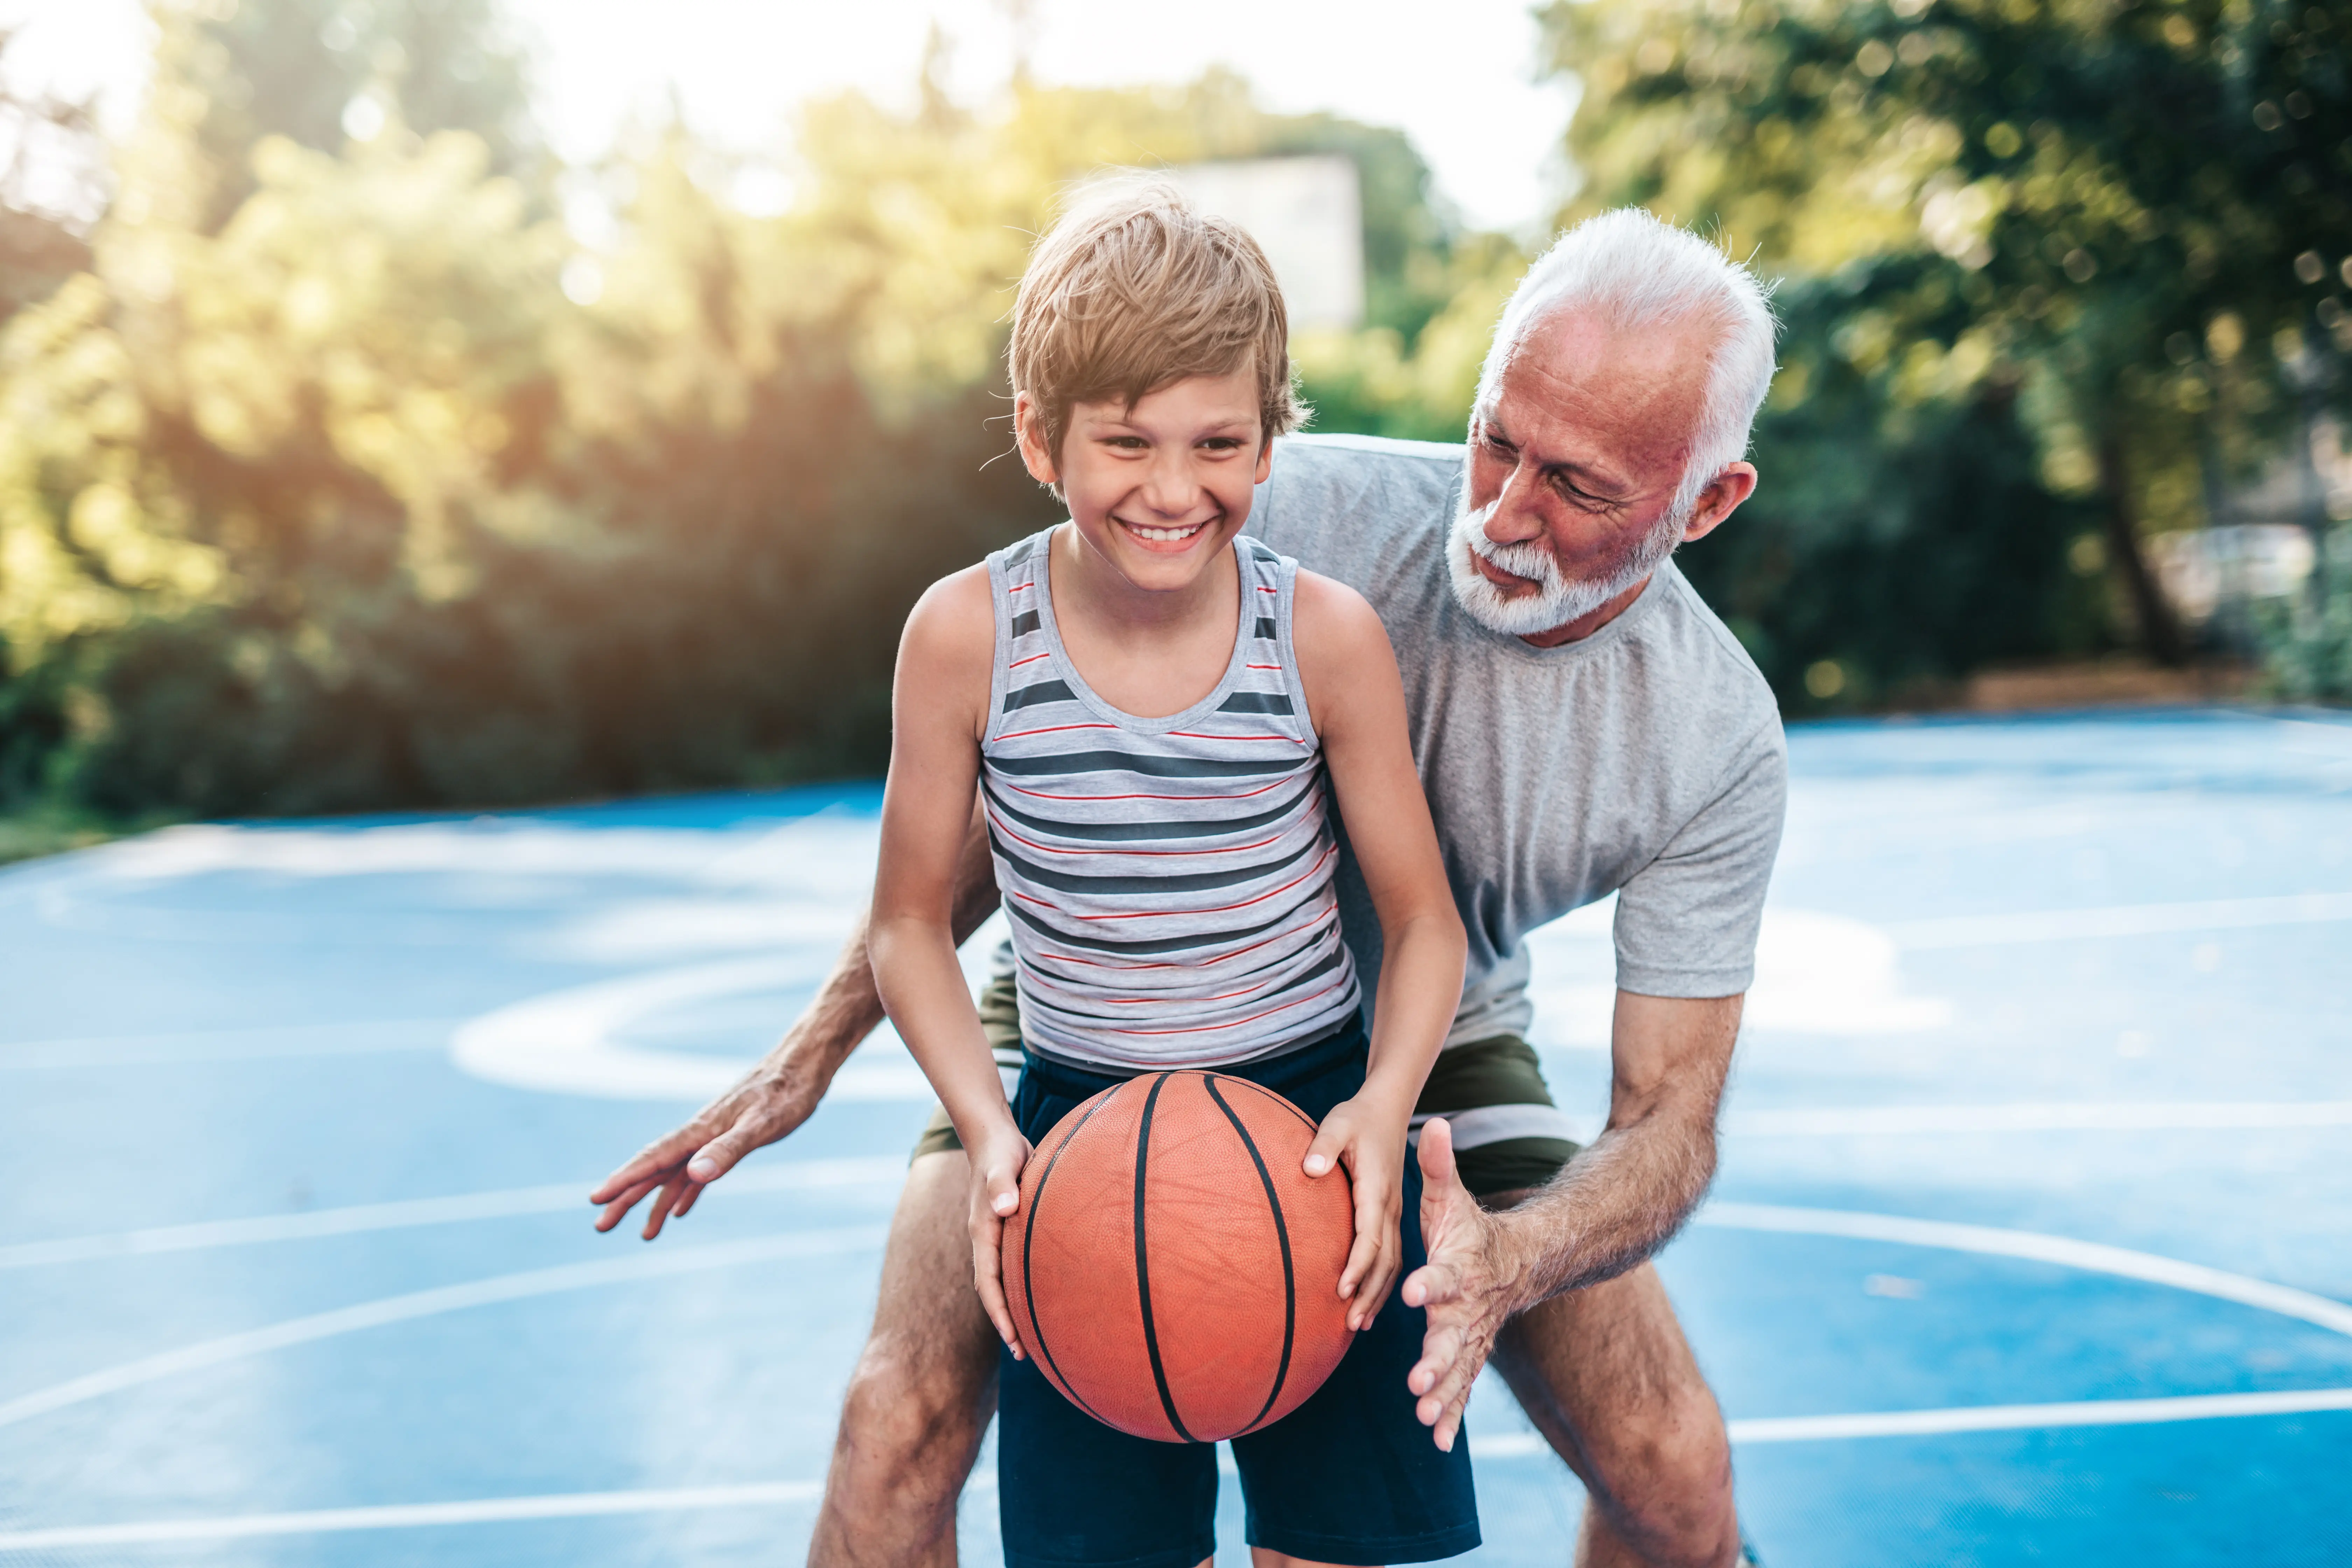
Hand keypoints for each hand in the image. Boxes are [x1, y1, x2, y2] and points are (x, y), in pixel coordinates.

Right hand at [588, 1057, 824, 1240]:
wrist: (803, 1066)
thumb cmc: (786, 1093)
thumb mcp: (762, 1125)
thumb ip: (728, 1149)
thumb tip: (694, 1174)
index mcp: (701, 1130)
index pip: (654, 1158)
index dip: (625, 1180)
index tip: (597, 1199)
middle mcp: (699, 1134)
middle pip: (655, 1170)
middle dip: (627, 1197)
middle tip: (600, 1226)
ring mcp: (712, 1137)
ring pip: (674, 1173)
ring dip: (655, 1201)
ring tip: (642, 1233)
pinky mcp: (728, 1140)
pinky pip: (698, 1171)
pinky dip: (686, 1191)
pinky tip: (681, 1210)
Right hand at [967, 1123, 1034, 1357]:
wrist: (994, 1136)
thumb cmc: (1000, 1151)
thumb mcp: (1003, 1165)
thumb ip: (1003, 1185)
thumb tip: (1006, 1208)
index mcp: (983, 1233)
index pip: (988, 1283)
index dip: (999, 1312)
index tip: (1013, 1338)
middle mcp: (987, 1239)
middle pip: (994, 1290)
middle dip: (1006, 1322)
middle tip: (1024, 1354)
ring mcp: (997, 1235)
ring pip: (1003, 1280)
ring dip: (1014, 1307)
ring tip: (1034, 1335)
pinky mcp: (1010, 1228)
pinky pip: (1014, 1265)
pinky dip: (1023, 1285)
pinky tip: (1042, 1294)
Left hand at [1302, 1092, 1408, 1330]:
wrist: (1387, 1109)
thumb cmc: (1357, 1117)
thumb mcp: (1337, 1122)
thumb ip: (1323, 1145)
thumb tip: (1309, 1171)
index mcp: (1377, 1188)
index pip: (1370, 1236)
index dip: (1357, 1266)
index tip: (1341, 1290)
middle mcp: (1391, 1206)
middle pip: (1385, 1259)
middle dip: (1369, 1293)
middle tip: (1350, 1324)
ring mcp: (1394, 1212)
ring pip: (1392, 1262)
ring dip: (1377, 1294)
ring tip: (1360, 1324)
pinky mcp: (1391, 1214)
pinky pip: (1391, 1254)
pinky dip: (1382, 1281)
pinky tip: (1368, 1301)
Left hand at [1402, 1117, 1519, 1451]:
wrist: (1515, 1264)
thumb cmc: (1471, 1229)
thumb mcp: (1452, 1197)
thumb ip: (1439, 1165)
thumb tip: (1431, 1121)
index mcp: (1459, 1269)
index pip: (1442, 1275)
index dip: (1429, 1283)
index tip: (1414, 1291)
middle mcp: (1468, 1309)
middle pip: (1453, 1336)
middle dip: (1436, 1360)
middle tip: (1416, 1381)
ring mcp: (1472, 1337)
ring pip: (1459, 1370)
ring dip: (1443, 1395)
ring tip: (1424, 1417)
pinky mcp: (1471, 1356)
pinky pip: (1463, 1388)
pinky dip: (1452, 1414)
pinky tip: (1437, 1442)